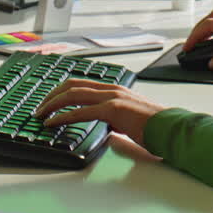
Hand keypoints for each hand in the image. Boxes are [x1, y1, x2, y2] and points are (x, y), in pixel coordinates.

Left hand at [33, 79, 166, 147]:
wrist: (171, 129)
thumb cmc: (156, 127)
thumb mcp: (130, 121)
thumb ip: (116, 121)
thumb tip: (108, 129)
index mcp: (115, 90)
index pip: (82, 84)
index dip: (62, 90)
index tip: (50, 100)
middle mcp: (111, 89)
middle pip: (72, 84)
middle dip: (52, 94)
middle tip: (40, 106)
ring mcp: (111, 97)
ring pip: (72, 93)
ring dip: (52, 103)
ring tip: (40, 113)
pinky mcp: (112, 110)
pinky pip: (79, 111)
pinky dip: (62, 116)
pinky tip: (52, 122)